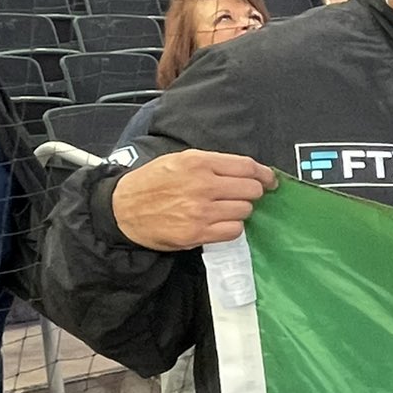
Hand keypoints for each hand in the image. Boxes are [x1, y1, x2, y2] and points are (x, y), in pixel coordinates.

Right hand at [110, 149, 276, 250]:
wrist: (122, 209)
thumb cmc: (152, 183)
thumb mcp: (179, 160)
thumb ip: (213, 163)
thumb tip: (248, 171)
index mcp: (198, 162)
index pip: (247, 167)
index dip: (264, 174)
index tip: (269, 180)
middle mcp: (202, 185)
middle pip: (251, 190)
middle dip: (251, 193)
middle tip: (241, 195)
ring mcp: (201, 211)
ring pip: (245, 211)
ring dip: (239, 210)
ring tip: (222, 209)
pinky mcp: (198, 233)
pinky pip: (234, 231)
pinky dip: (231, 227)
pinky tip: (218, 222)